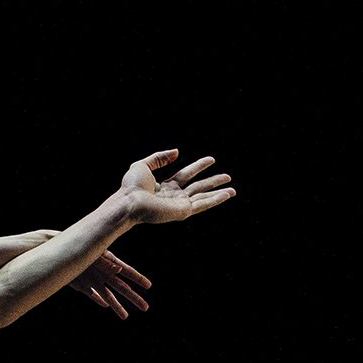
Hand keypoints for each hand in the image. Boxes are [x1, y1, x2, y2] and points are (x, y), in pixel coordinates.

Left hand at [70, 250, 150, 318]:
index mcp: (110, 263)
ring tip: (125, 316)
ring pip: (109, 296)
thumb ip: (105, 262)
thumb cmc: (80, 248)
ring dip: (117, 306)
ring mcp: (95, 280)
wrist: (61, 253)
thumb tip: (119, 269)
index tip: (148, 286)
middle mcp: (105, 274)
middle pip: (122, 288)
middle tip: (145, 307)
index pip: (128, 272)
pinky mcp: (83, 285)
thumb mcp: (94, 254)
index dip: (138, 279)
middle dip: (134, 298)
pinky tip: (105, 305)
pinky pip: (93, 294)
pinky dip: (98, 300)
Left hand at [120, 149, 236, 223]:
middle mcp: (174, 197)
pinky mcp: (182, 211)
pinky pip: (202, 204)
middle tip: (228, 176)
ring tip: (233, 189)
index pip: (185, 175)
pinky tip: (226, 195)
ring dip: (218, 193)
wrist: (129, 202)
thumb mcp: (143, 166)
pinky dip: (215, 200)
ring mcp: (179, 205)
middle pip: (198, 187)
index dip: (199, 166)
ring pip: (203, 197)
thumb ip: (159, 157)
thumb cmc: (131, 187)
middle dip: (213, 182)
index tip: (212, 160)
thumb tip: (177, 151)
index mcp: (164, 188)